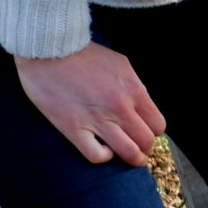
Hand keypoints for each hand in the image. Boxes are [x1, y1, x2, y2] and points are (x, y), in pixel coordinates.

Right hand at [15, 43, 166, 165]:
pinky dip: (104, 157)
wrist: (49, 49)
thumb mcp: (121, 65)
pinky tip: (102, 149)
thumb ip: (134, 87)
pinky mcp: (73, 128)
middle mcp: (120, 107)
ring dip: (132, 158)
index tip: (146, 133)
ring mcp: (97, 119)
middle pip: (146, 141)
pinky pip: (97, 156)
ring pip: (128, 152)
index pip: (158, 125)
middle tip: (139, 148)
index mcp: (134, 90)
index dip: (153, 132)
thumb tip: (141, 107)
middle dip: (145, 148)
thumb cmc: (84, 55)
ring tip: (128, 157)